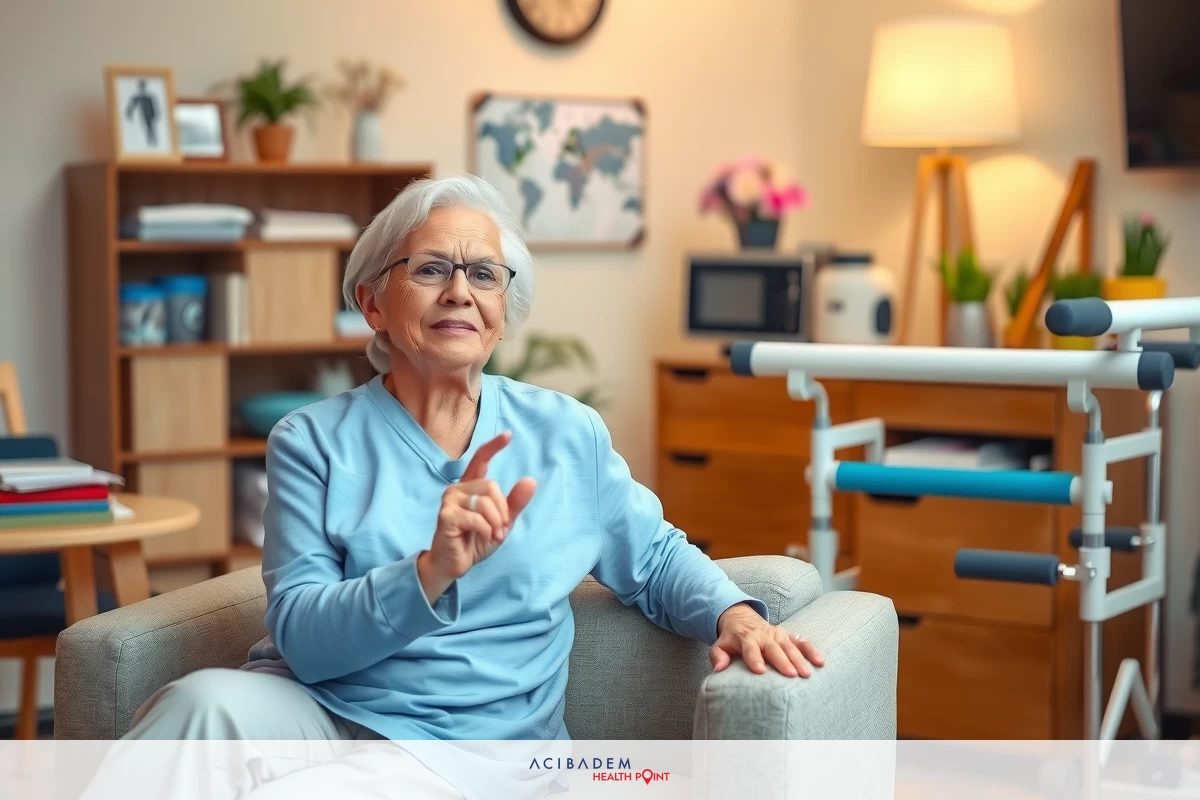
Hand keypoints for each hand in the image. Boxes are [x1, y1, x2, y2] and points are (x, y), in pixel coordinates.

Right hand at [417, 431, 536, 602]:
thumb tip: (531, 480)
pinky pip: (476, 517)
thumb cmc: (475, 541)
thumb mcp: (501, 522)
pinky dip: (486, 530)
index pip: (480, 459)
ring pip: (485, 502)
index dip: (493, 446)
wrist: (455, 564)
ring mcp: (449, 501)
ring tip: (494, 536)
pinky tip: (484, 538)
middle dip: (502, 511)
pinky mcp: (446, 516)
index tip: (508, 434)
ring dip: (495, 523)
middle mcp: (457, 489)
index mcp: (470, 487)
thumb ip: (514, 503)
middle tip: (501, 530)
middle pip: (491, 486)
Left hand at [710, 603, 823, 677]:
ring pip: (790, 646)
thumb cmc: (732, 639)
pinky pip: (802, 642)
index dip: (754, 658)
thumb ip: (718, 656)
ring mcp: (778, 634)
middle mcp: (764, 635)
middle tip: (791, 675)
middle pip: (774, 648)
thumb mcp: (720, 645)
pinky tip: (820, 662)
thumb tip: (719, 668)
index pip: (750, 648)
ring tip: (807, 674)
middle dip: (782, 661)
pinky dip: (811, 650)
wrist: (742, 619)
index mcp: (746, 638)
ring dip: (799, 659)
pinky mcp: (789, 636)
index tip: (760, 671)